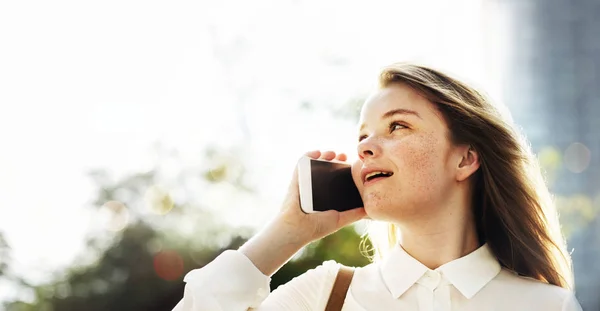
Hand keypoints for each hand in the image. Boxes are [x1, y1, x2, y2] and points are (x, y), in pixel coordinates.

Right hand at [239, 150, 366, 276]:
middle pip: (328, 167)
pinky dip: (308, 155)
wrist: (298, 229)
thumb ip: (354, 214)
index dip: (344, 168)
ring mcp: (306, 181)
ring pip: (316, 163)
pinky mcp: (297, 179)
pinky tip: (317, 153)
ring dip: (325, 155)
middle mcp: (317, 186)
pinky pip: (301, 163)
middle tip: (343, 156)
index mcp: (327, 194)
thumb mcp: (340, 219)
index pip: (337, 176)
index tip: (352, 164)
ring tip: (332, 153)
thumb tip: (369, 210)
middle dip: (336, 159)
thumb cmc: (316, 227)